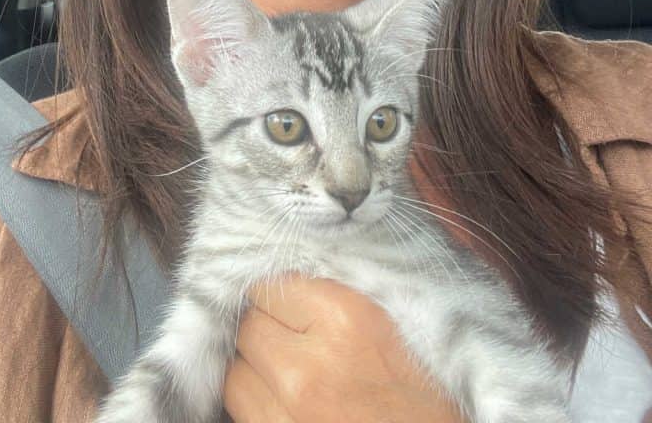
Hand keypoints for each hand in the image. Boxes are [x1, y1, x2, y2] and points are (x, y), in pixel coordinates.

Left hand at [223, 275, 466, 421]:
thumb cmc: (433, 392)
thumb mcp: (397, 322)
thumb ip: (344, 289)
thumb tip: (294, 261)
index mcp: (346, 319)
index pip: (270, 285)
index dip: (282, 294)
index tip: (296, 304)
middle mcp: (310, 368)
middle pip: (249, 326)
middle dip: (268, 329)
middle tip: (297, 340)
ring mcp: (291, 415)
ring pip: (236, 372)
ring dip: (256, 369)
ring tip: (292, 375)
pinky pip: (242, 412)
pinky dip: (258, 404)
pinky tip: (288, 404)